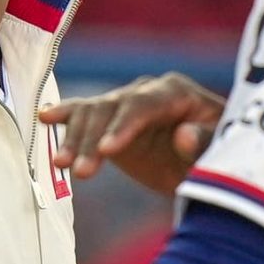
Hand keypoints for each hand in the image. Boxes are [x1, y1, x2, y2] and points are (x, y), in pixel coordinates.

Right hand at [39, 72, 226, 194]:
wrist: (206, 165)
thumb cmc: (218, 156)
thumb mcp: (219, 155)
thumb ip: (205, 143)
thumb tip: (183, 134)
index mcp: (177, 93)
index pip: (144, 105)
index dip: (124, 126)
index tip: (108, 151)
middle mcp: (147, 92)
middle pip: (112, 109)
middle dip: (94, 140)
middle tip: (80, 172)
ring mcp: (125, 104)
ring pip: (92, 113)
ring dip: (75, 139)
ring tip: (61, 166)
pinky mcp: (109, 121)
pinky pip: (83, 114)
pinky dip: (64, 116)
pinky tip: (44, 119)